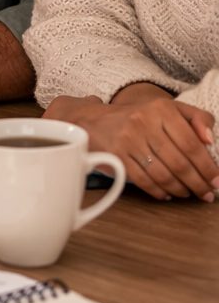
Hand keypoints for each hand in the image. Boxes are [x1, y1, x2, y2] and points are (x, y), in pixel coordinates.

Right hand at [44, 94, 218, 200]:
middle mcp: (143, 122)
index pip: (192, 143)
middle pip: (179, 162)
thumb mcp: (168, 108)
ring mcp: (127, 139)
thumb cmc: (139, 117)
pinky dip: (158, 191)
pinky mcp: (115, 155)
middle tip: (206, 194)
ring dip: (180, 189)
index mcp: (161, 109)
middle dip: (197, 183)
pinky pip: (143, 180)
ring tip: (188, 193)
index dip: (207, 167)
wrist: (94, 121)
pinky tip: (167, 193)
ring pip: (162, 174)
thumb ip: (197, 118)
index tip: (216, 181)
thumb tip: (210, 141)